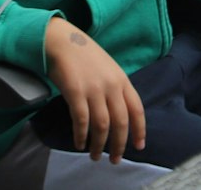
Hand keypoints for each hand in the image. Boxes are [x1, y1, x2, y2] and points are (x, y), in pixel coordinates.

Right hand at [44, 16, 144, 162]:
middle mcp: (111, 85)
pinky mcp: (75, 92)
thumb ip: (115, 88)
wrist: (61, 40)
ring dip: (99, 145)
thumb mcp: (107, 68)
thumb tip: (119, 114)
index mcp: (122, 79)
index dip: (140, 131)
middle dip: (119, 145)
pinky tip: (79, 143)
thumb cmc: (83, 54)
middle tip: (114, 160)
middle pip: (120, 123)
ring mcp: (93, 89)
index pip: (137, 110)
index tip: (139, 147)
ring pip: (102, 125)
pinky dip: (81, 135)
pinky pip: (81, 120)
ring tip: (94, 156)